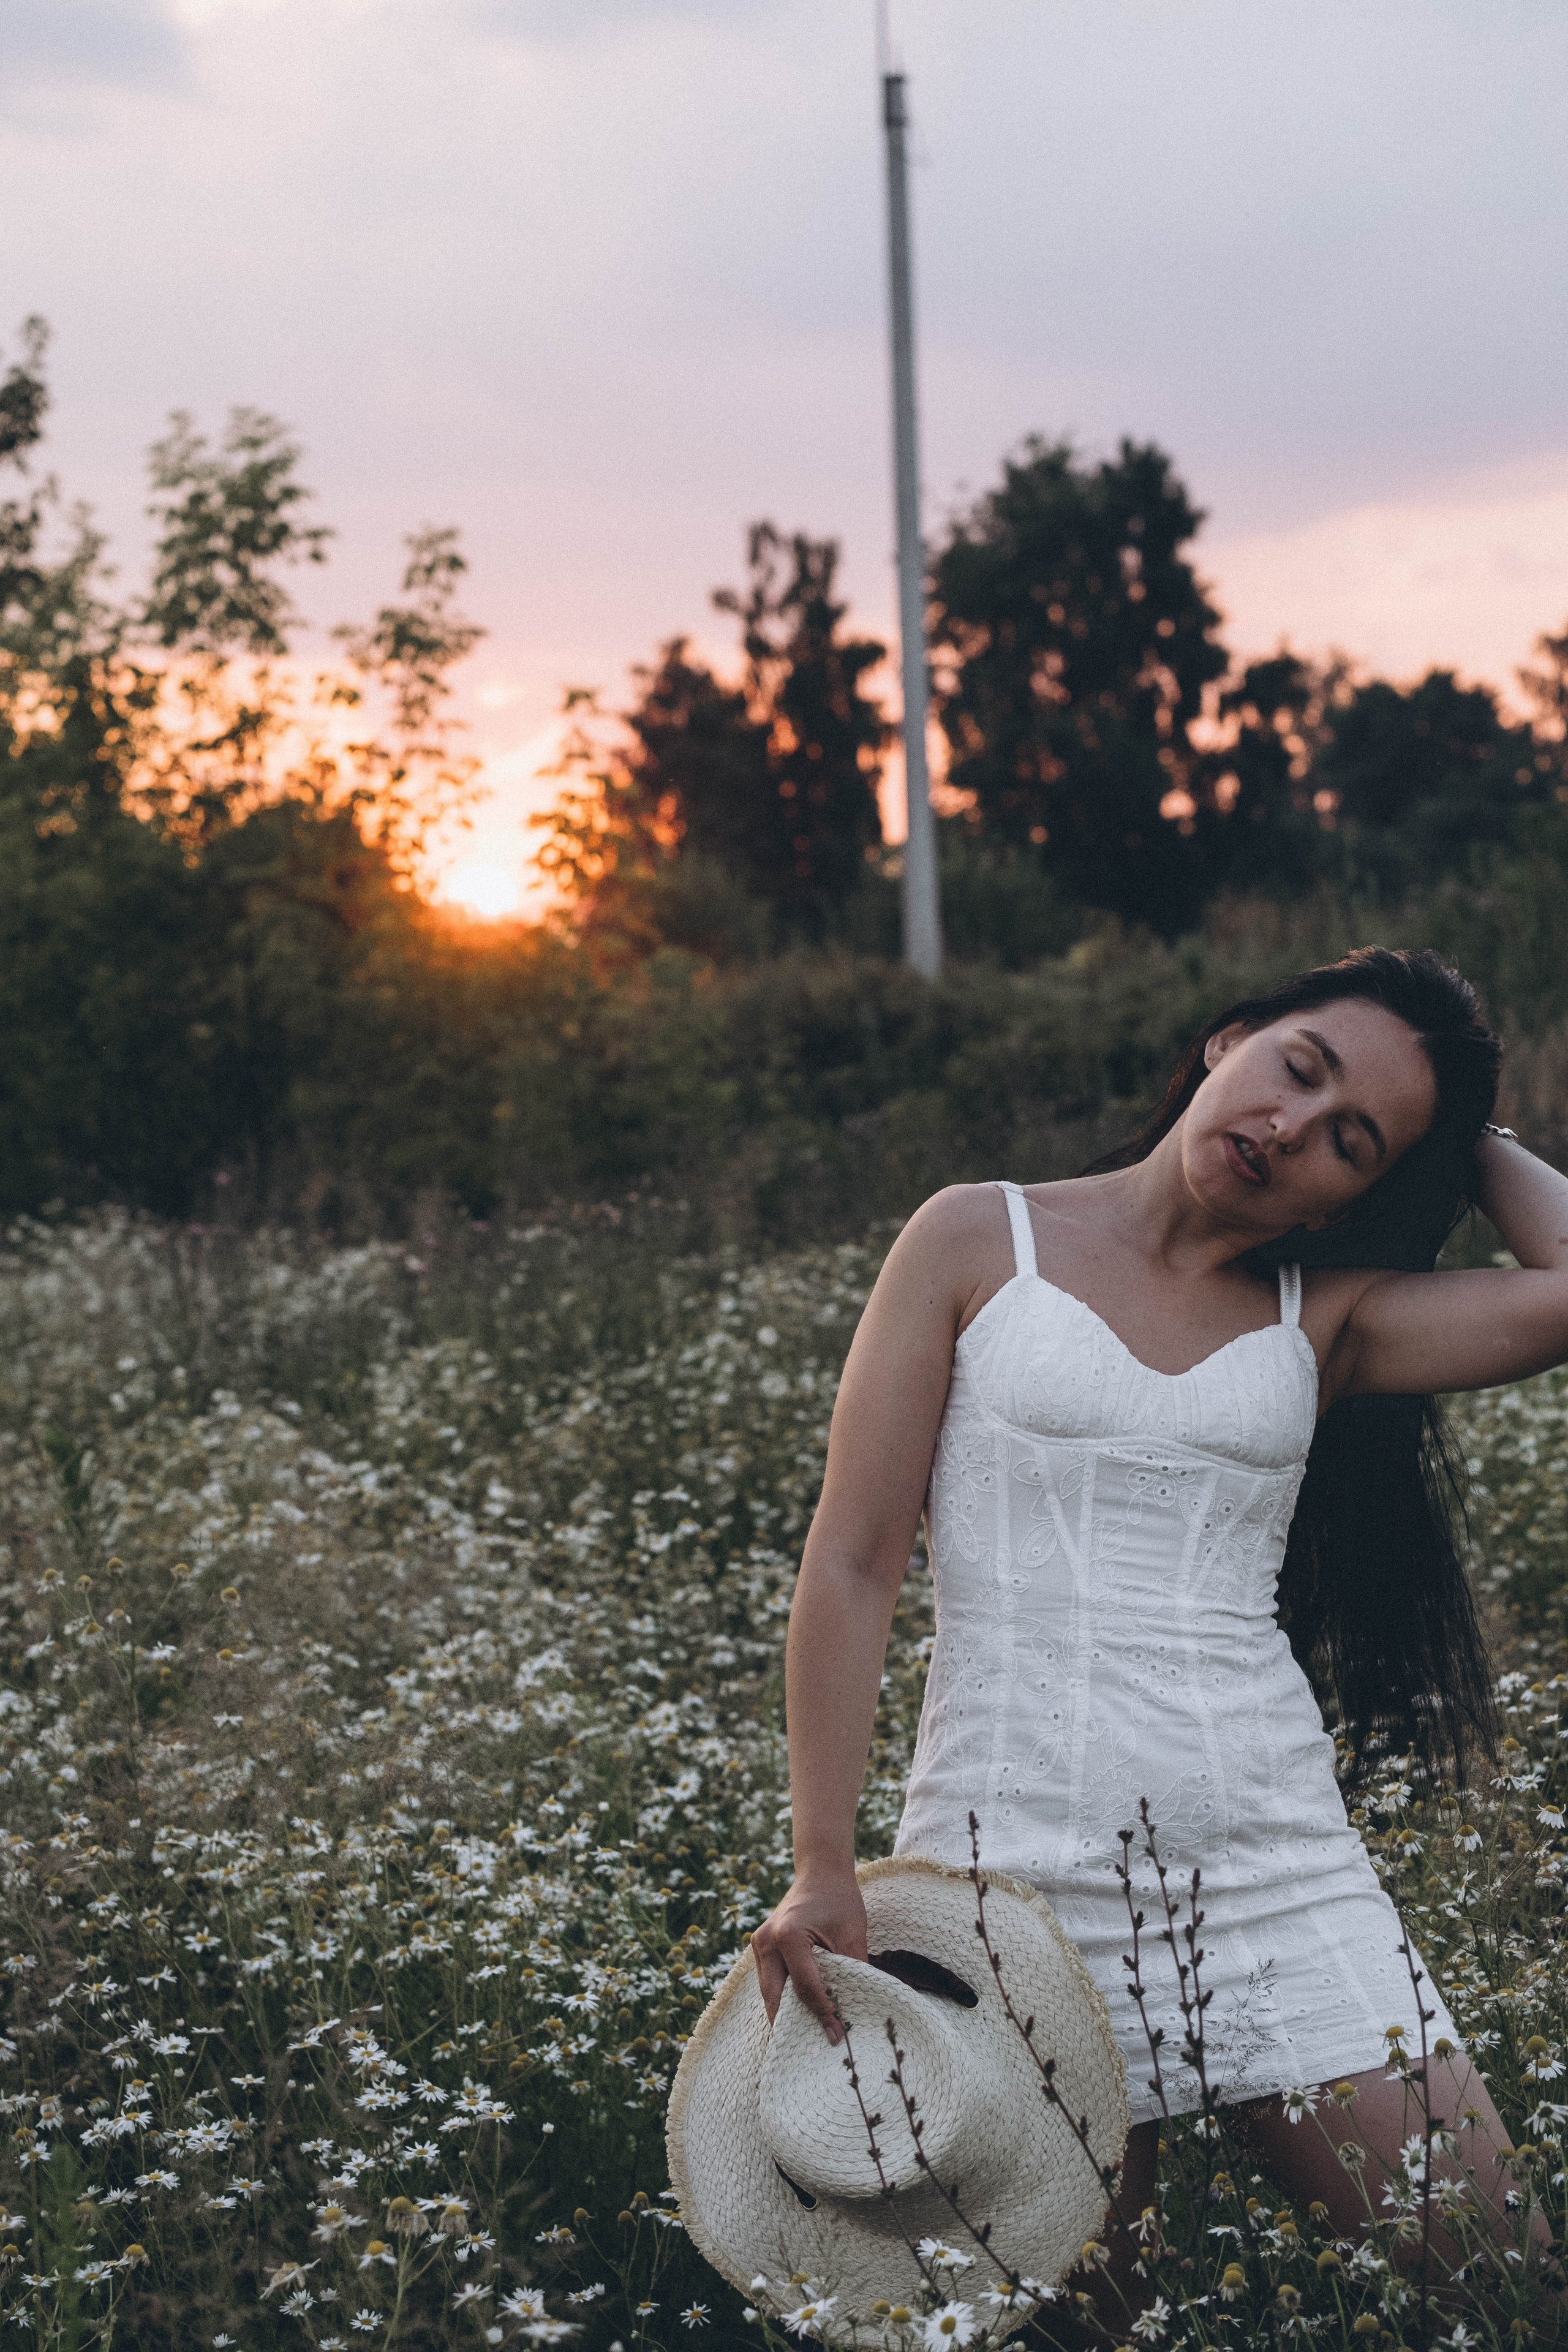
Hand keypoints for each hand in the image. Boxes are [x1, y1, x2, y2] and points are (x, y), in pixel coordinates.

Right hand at [751, 1870, 867, 2043]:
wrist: (821, 1872)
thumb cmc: (840, 1899)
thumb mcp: (853, 1934)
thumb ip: (854, 1971)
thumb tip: (857, 2010)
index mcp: (788, 1935)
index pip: (805, 1987)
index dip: (823, 2013)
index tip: (838, 2037)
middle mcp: (766, 1941)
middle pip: (776, 1998)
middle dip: (792, 2026)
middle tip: (813, 2050)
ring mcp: (759, 1944)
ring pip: (769, 1993)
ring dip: (785, 2015)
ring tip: (807, 2039)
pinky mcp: (760, 1946)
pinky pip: (769, 1982)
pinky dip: (783, 1999)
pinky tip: (799, 2016)